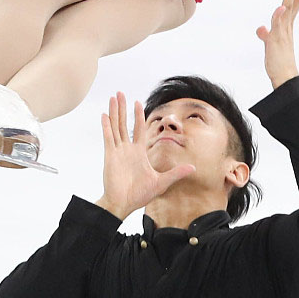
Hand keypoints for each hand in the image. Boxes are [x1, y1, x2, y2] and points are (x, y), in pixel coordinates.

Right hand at [96, 91, 195, 220]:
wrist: (124, 204)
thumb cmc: (139, 195)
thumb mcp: (162, 182)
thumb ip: (176, 173)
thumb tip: (193, 168)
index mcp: (138, 152)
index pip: (139, 129)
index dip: (138, 116)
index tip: (137, 102)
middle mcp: (127, 149)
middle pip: (125, 123)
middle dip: (123, 108)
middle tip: (121, 93)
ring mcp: (118, 151)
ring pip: (116, 126)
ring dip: (115, 111)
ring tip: (113, 97)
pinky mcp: (110, 156)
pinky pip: (108, 137)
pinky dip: (106, 126)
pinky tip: (105, 114)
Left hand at [256, 0, 298, 88]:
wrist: (284, 78)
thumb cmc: (278, 61)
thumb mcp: (270, 44)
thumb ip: (266, 34)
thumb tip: (261, 29)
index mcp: (287, 24)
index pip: (295, 1)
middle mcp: (287, 25)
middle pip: (295, 0)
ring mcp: (283, 32)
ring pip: (288, 8)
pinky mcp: (277, 41)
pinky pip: (278, 27)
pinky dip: (279, 16)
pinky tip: (281, 7)